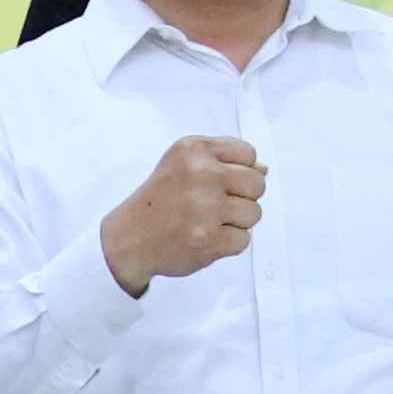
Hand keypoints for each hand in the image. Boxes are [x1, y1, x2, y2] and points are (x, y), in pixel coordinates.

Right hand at [99, 133, 266, 292]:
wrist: (128, 239)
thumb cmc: (159, 200)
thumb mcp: (182, 163)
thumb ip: (222, 159)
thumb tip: (263, 168)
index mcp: (194, 150)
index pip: (248, 153)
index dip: (241, 170)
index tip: (221, 182)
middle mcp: (201, 174)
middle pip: (257, 183)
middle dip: (243, 196)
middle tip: (217, 205)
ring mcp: (206, 208)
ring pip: (254, 213)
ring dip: (237, 221)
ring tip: (211, 222)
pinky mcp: (209, 239)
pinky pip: (244, 240)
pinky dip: (229, 243)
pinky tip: (207, 238)